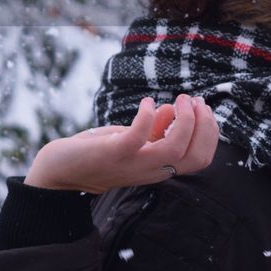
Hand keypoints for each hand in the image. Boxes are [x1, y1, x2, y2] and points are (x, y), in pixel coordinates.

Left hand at [23, 94, 218, 193]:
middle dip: (204, 125)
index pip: (200, 159)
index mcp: (160, 167)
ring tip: (177, 99)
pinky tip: (145, 103)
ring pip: (175, 149)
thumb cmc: (98, 153)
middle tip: (193, 101)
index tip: (201, 107)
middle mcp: (151, 170)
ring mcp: (133, 163)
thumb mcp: (132, 141)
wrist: (61, 171)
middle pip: (196, 156)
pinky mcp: (114, 153)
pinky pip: (139, 136)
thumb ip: (154, 130)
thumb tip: (171, 110)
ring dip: (184, 120)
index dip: (209, 132)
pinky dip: (147, 115)